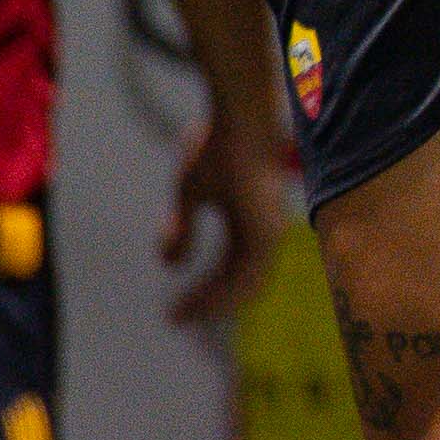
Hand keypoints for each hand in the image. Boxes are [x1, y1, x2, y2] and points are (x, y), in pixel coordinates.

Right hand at [161, 107, 294, 328]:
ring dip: (211, 303)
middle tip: (176, 321)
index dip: (207, 293)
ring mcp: (269, 233)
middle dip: (208, 304)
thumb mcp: (190, 191)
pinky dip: (219, 293)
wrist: (239, 118)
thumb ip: (182, 228)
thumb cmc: (217, 147)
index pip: (233, 272)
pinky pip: (243, 276)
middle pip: (239, 284)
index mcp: (254, 225)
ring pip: (242, 285)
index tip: (177, 311)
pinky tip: (196, 302)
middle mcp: (267, 233)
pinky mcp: (264, 231)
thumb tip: (170, 265)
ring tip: (179, 316)